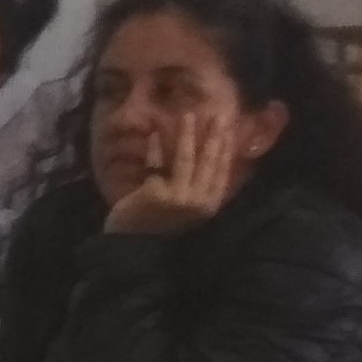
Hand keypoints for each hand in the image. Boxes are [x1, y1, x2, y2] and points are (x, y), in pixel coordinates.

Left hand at [105, 108, 240, 235]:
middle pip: (208, 162)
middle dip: (213, 136)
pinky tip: (154, 133)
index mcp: (210, 204)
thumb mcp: (186, 206)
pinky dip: (155, 148)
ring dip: (186, 135)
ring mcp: (177, 197)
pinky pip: (156, 164)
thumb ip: (198, 186)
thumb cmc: (159, 224)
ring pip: (185, 159)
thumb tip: (207, 154)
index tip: (229, 127)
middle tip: (217, 115)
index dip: (227, 148)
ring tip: (186, 115)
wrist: (133, 246)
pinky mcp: (155, 192)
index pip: (222, 170)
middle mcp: (198, 201)